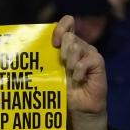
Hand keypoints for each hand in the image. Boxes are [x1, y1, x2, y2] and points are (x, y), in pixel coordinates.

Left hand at [52, 15, 108, 129]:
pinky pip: (87, 60)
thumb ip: (46, 59)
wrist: (78, 106)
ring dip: (70, 61)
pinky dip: (79, 70)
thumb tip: (31, 51)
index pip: (67, 23)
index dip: (60, 28)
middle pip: (69, 36)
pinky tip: (77, 78)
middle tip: (62, 63)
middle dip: (62, 49)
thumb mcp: (52, 72)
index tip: (53, 42)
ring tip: (69, 73)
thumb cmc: (63, 89)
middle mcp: (79, 46)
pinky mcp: (98, 62)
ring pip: (77, 46)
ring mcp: (89, 53)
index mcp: (67, 45)